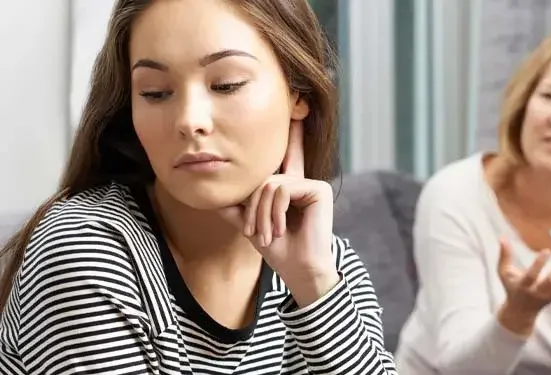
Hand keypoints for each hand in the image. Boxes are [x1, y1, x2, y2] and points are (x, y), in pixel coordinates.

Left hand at [220, 120, 338, 305]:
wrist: (297, 269)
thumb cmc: (278, 250)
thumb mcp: (250, 224)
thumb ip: (235, 205)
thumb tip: (214, 193)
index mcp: (288, 185)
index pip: (287, 154)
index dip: (292, 131)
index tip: (298, 105)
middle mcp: (301, 180)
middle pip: (262, 178)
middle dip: (253, 208)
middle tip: (256, 233)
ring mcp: (312, 183)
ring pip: (269, 184)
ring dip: (261, 214)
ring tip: (266, 235)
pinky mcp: (319, 188)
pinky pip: (282, 189)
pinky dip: (274, 211)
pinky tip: (280, 228)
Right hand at [497, 238, 550, 315]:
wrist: (521, 310)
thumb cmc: (511, 286)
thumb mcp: (504, 272)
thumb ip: (504, 256)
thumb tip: (503, 237)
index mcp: (523, 287)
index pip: (531, 277)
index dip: (539, 265)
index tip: (546, 251)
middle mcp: (538, 292)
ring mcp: (550, 295)